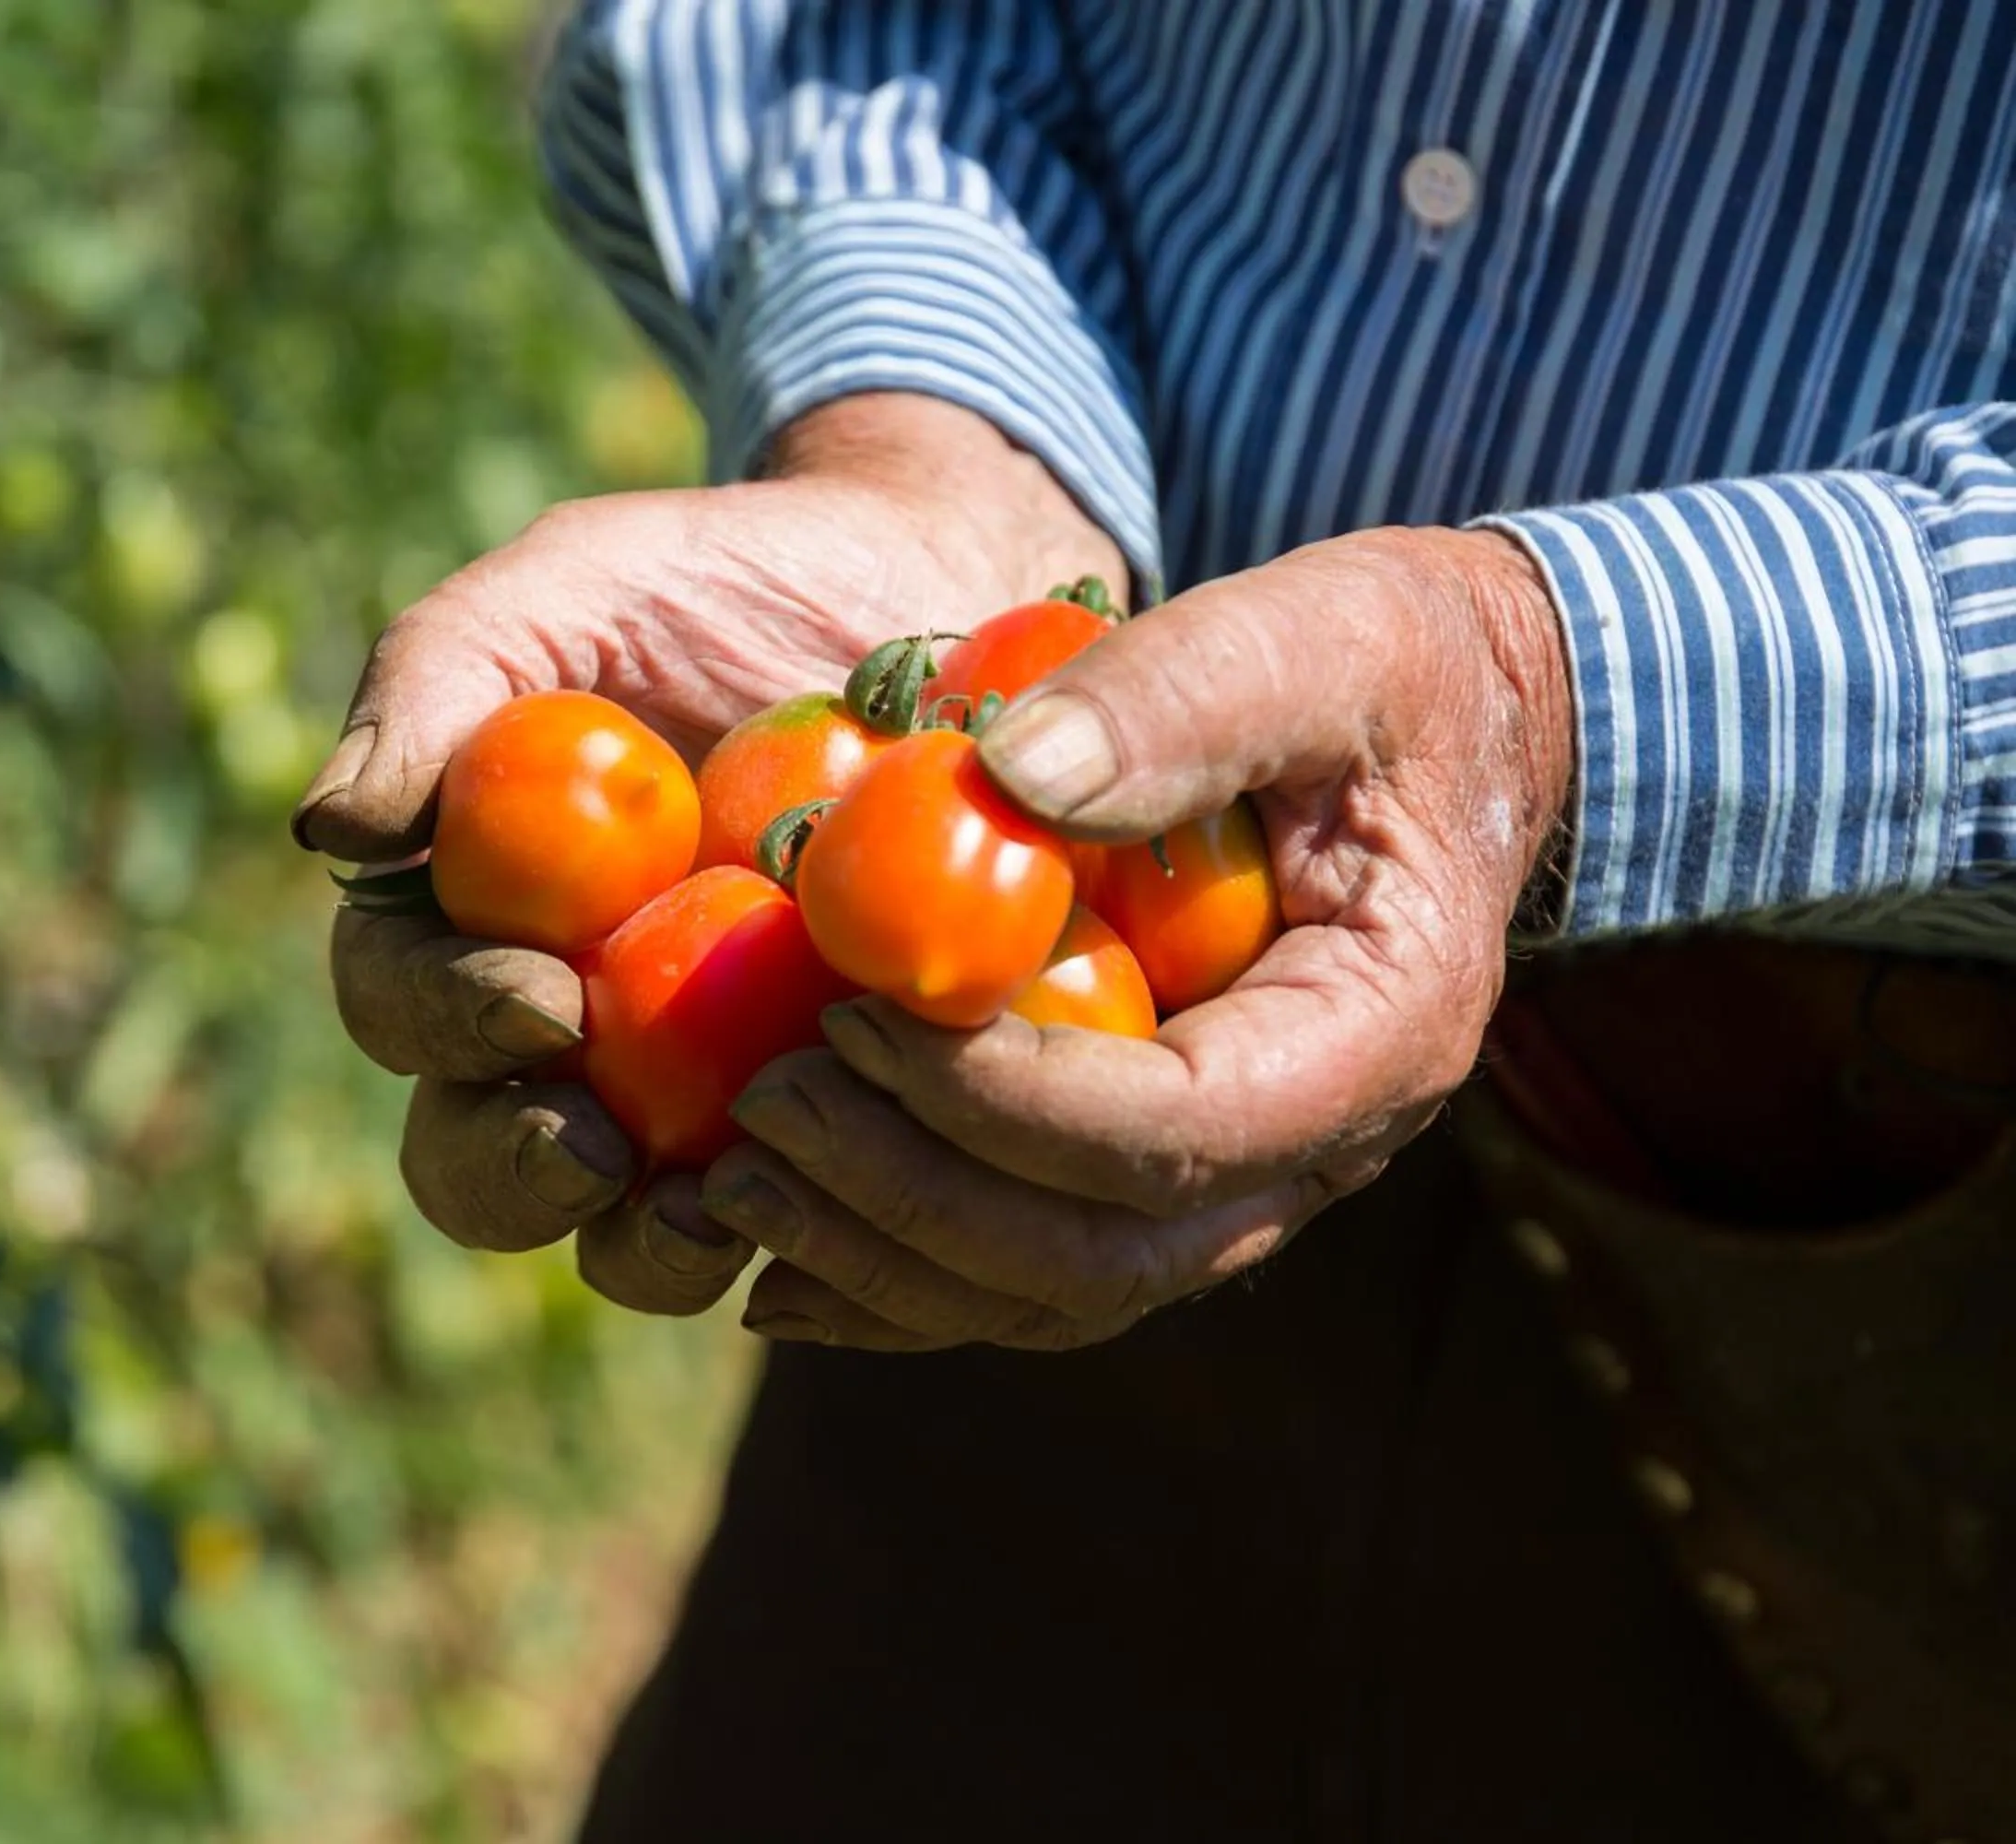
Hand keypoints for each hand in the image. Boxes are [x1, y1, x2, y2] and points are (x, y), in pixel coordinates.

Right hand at [295, 395, 1125, 1316]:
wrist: (931, 592)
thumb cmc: (722, 583)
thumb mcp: (573, 585)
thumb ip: (436, 677)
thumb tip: (327, 827)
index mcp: (468, 918)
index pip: (400, 1004)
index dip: (445, 1022)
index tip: (541, 995)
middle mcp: (560, 1034)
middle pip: (475, 1162)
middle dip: (515, 1172)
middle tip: (594, 1144)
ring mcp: (692, 1097)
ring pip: (622, 1236)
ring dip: (647, 1247)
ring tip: (718, 1213)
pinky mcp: (834, 1124)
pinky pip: (806, 1222)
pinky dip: (817, 1229)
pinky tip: (860, 1194)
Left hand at [702, 526, 1575, 1349]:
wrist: (1459, 723)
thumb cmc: (1389, 667)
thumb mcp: (1310, 637)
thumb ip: (1177, 699)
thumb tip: (1003, 775)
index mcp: (1375, 1036)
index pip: (1178, 1131)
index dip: (1003, 1100)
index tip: (852, 1018)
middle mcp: (1319, 1149)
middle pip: (1103, 1255)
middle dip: (914, 1197)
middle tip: (763, 1110)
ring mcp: (1242, 1182)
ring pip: (1056, 1294)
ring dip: (885, 1259)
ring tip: (730, 1186)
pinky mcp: (1162, 1173)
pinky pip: (1031, 1272)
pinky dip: (900, 1277)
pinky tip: (770, 1255)